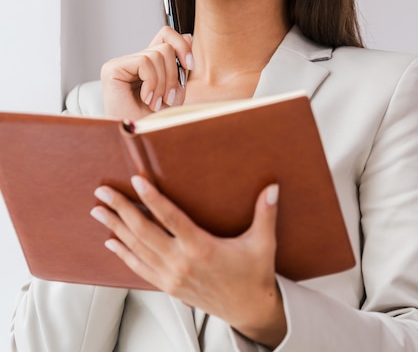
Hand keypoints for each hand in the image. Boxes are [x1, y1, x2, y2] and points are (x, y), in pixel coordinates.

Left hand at [90, 177, 286, 348]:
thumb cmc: (254, 274)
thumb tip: (272, 187)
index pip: (171, 219)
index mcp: (202, 248)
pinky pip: (140, 268)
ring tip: (98, 211)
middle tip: (103, 191)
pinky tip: (111, 242)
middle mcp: (182, 262)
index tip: (136, 182)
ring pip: (137, 249)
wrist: (249, 310)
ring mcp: (172, 277)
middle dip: (121, 210)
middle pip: (144, 232)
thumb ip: (265, 213)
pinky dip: (124, 254)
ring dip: (116, 228)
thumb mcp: (263, 243)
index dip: (152, 200)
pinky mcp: (169, 286)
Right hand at [100, 27, 193, 119]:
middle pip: (166, 46)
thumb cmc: (153, 123)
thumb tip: (187, 37)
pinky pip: (145, 62)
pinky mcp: (112, 69)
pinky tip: (146, 99)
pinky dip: (152, 83)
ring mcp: (121, 64)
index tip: (190, 65)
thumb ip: (180, 65)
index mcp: (147, 66)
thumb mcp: (176, 91)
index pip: (166, 36)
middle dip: (174, 74)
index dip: (181, 45)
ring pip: (158, 54)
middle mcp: (132, 62)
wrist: (138, 140)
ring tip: (155, 103)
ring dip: (164, 84)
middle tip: (167, 98)